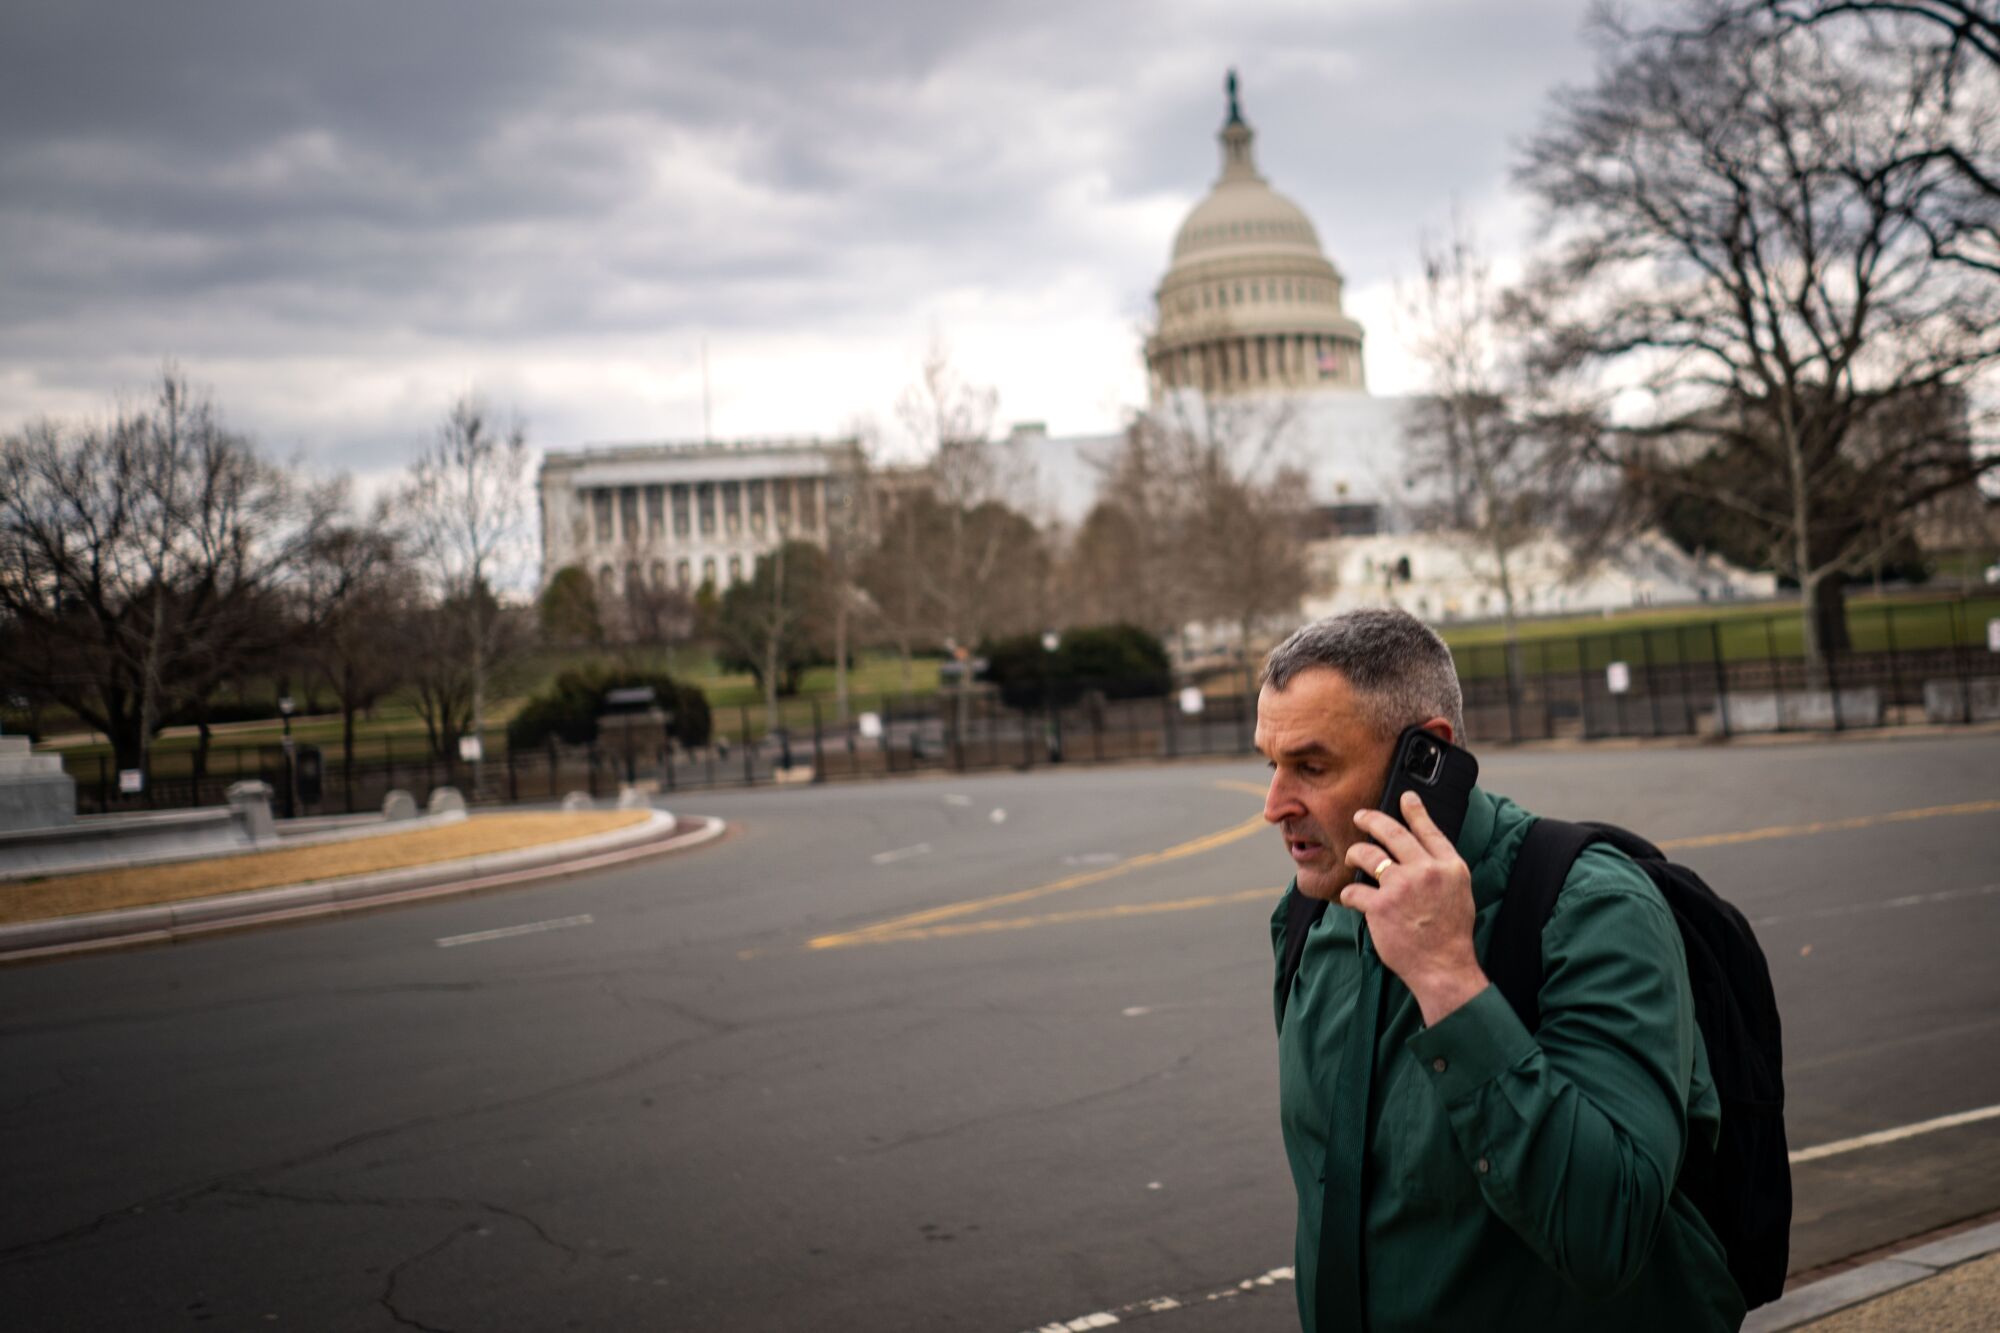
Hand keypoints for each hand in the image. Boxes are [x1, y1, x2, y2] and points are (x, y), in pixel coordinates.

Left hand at [1343, 790, 1488, 1026]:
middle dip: (1371, 819)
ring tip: (1352, 858)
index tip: (1404, 797)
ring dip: (1355, 854)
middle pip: (1391, 832)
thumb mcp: (1459, 892)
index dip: (1415, 810)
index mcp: (1449, 866)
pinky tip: (1351, 898)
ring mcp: (1401, 886)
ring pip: (1367, 854)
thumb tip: (1420, 853)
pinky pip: (1354, 890)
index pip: (1429, 830)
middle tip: (1360, 816)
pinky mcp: (1380, 905)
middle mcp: (1426, 870)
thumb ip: (1441, 869)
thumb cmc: (1450, 934)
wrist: (1443, 966)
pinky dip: (1349, 894)